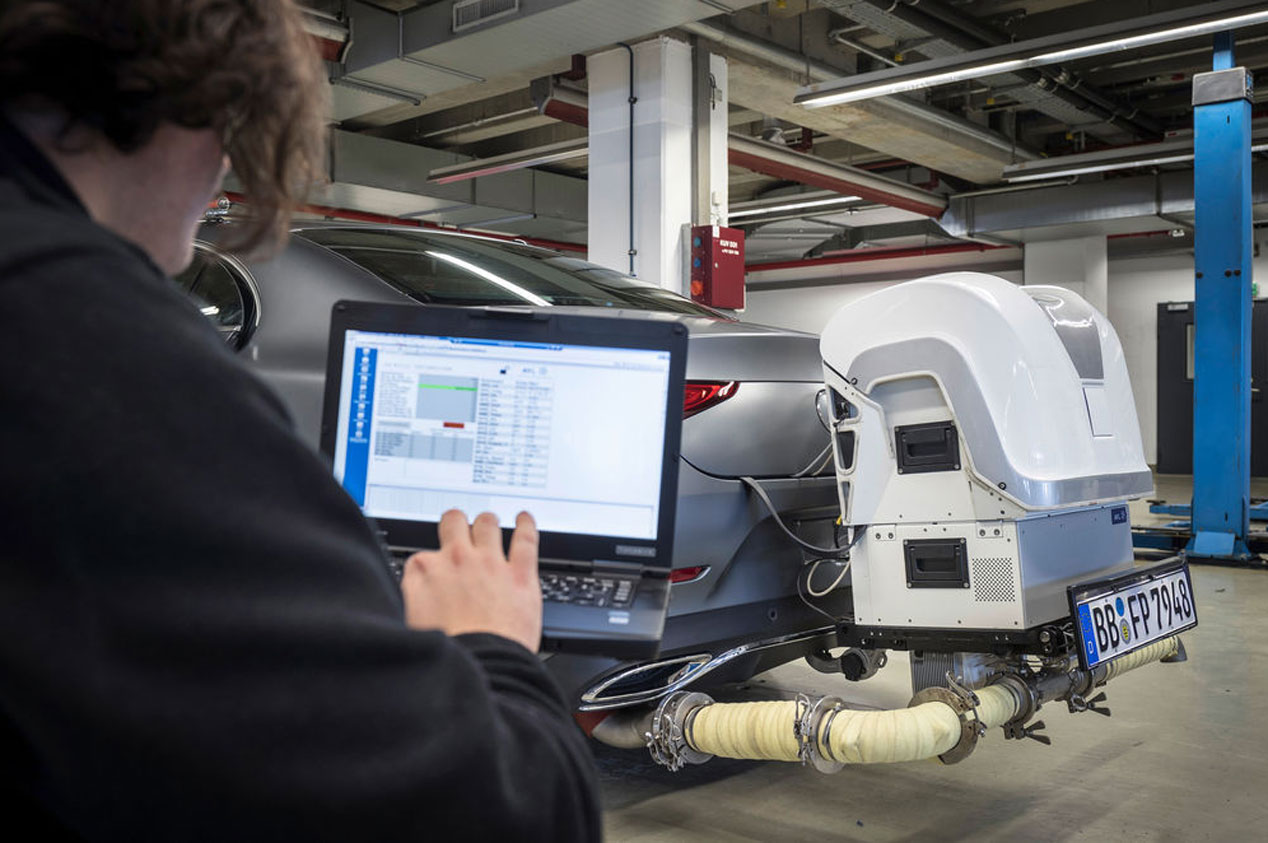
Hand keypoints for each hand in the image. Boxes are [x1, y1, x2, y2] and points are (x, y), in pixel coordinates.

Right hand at [400, 509, 542, 652]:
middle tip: (459, 528)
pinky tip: (525, 519)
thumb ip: (412, 601)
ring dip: (487, 522)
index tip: (435, 570)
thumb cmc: (448, 654)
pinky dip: (526, 525)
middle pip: (454, 522)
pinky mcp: (520, 574)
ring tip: (489, 522)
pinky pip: (525, 538)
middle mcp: (457, 560)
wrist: (481, 667)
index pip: (424, 556)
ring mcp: (490, 564)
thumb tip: (413, 598)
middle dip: (456, 522)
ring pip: (487, 524)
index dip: (431, 565)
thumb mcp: (408, 624)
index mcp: (425, 572)